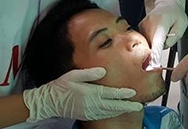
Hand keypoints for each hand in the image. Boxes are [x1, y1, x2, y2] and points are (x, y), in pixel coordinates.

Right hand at [23, 67, 141, 121]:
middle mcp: (91, 105)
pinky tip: (117, 110)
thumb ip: (90, 73)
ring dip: (121, 110)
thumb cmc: (61, 86)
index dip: (123, 94)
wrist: (49, 102)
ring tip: (132, 107)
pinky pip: (103, 115)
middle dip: (127, 106)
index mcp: (89, 93)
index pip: (110, 94)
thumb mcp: (74, 75)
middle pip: (113, 106)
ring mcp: (89, 112)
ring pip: (109, 112)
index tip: (133, 92)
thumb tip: (103, 71)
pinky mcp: (87, 115)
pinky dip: (112, 113)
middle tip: (139, 106)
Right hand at [138, 0, 186, 65]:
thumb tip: (164, 47)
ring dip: (155, 44)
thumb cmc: (176, 13)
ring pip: (147, 44)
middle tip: (167, 37)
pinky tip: (156, 34)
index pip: (157, 44)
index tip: (153, 65)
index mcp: (161, 24)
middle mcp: (149, 25)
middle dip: (159, 48)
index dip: (155, 56)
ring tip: (162, 34)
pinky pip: (144, 40)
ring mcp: (143, 26)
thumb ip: (173, 38)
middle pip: (151, 46)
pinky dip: (150, 41)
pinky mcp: (140, 27)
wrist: (168, 2)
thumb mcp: (182, 25)